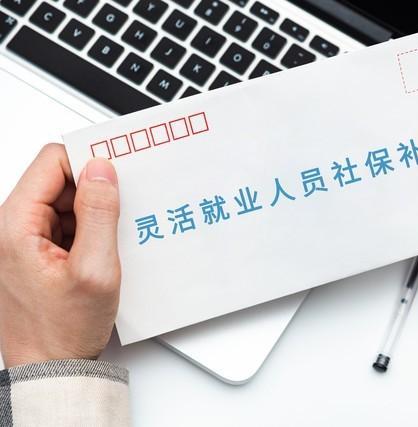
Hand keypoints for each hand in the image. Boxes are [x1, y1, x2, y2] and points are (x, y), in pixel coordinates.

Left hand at [0, 144, 120, 367]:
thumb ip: (100, 214)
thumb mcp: (95, 270)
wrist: (51, 367)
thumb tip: (103, 170)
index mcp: (15, 225)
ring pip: (65, 201)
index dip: (88, 161)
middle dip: (94, 190)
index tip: (117, 170)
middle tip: (119, 211)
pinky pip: (67, 223)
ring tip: (109, 242)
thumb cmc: (62, 330)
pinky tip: (102, 251)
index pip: (52, 162)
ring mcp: (24, 240)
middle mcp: (13, 228)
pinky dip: (89, 229)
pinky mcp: (37, 252)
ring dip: (93, 212)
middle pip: (59, 179)